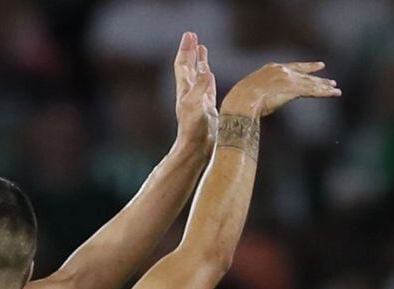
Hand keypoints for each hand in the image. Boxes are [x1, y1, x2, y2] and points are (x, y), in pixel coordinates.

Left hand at [174, 32, 217, 148]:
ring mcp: (198, 100)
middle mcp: (190, 93)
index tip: (190, 35)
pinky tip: (210, 74)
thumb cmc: (194, 129)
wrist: (196, 148)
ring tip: (202, 49)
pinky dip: (208, 78)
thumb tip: (205, 69)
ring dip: (200, 62)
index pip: (183, 64)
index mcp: (185, 90)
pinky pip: (208, 87)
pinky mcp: (207, 108)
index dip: (186, 50)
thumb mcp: (196, 105)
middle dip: (191, 51)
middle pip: (189, 67)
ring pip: (199, 75)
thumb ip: (201, 86)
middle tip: (193, 36)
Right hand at [221, 61, 340, 117]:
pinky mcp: (295, 90)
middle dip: (317, 78)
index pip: (293, 67)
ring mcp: (289, 79)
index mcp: (271, 69)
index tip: (317, 66)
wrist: (241, 101)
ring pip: (311, 83)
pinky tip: (334, 93)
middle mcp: (283, 71)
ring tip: (335, 89)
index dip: (306, 67)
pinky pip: (313, 91)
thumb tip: (255, 100)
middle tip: (329, 80)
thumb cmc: (239, 100)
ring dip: (324, 86)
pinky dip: (325, 93)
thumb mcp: (248, 91)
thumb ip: (258, 91)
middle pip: (305, 75)